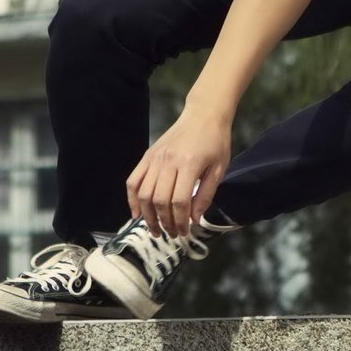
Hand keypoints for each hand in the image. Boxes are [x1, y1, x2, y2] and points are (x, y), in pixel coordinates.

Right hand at [126, 105, 231, 238]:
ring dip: (148, 215)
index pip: (180, 201)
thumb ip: (206, 195)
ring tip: (156, 229)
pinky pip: (133, 181)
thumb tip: (193, 219)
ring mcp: (154, 158)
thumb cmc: (215, 142)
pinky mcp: (147, 156)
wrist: (203, 115)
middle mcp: (168, 162)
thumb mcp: (218, 169)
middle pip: (160, 200)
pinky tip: (136, 214)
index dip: (180, 221)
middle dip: (165, 222)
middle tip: (171, 234)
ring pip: (144, 193)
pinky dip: (132, 199)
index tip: (184, 232)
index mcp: (189, 164)